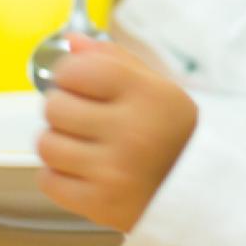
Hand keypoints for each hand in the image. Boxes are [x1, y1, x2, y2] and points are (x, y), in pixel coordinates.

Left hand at [37, 38, 197, 231]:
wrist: (199, 191)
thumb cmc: (172, 132)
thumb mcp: (157, 87)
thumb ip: (113, 59)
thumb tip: (71, 41)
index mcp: (146, 95)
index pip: (75, 70)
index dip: (71, 75)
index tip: (82, 84)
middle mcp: (131, 131)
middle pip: (54, 107)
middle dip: (64, 110)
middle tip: (85, 118)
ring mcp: (113, 171)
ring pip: (46, 145)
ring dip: (59, 144)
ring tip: (83, 146)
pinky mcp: (99, 204)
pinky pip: (48, 181)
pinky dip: (58, 176)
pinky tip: (82, 171)